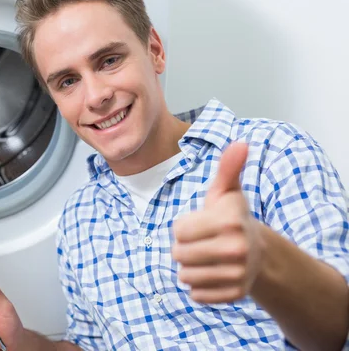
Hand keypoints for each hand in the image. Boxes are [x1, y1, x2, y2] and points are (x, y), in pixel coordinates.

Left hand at [172, 142, 264, 303]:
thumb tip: (240, 142)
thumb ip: (228, 168)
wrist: (259, 252)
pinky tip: (213, 273)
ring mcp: (237, 275)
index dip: (183, 227)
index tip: (200, 223)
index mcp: (229, 222)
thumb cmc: (232, 217)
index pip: (178, 230)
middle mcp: (236, 250)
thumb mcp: (227, 191)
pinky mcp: (234, 295)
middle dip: (184, 248)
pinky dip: (200, 286)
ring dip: (190, 267)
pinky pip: (196, 295)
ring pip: (185, 276)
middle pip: (179, 255)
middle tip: (202, 242)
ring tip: (206, 258)